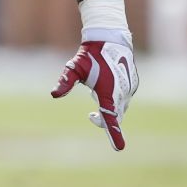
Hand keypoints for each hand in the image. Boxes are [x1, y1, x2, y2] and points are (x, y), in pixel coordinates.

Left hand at [51, 30, 138, 150]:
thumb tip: (53, 94)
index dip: (114, 133)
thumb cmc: (89, 55)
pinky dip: (116, 100)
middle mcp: (122, 92)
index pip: (111, 118)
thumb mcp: (74, 68)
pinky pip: (124, 99)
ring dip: (110, 108)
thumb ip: (65, 82)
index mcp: (108, 92)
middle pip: (115, 116)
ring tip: (96, 92)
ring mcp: (129, 89)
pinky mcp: (132, 84)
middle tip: (90, 116)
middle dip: (104, 120)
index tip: (119, 148)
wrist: (109, 38)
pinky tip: (107, 85)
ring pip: (120, 108)